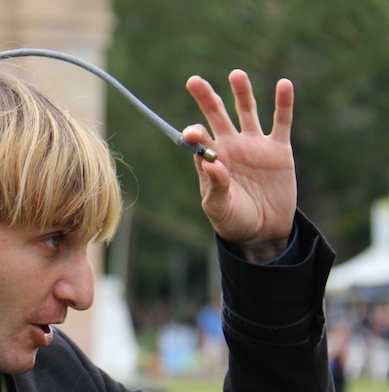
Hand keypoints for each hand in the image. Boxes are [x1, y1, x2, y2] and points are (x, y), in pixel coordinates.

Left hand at [183, 70, 296, 262]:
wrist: (262, 231)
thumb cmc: (233, 220)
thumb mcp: (218, 208)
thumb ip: (214, 186)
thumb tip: (211, 161)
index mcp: (211, 159)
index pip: (199, 138)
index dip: (195, 132)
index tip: (194, 133)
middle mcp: (230, 146)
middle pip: (216, 115)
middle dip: (205, 98)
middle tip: (193, 81)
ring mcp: (254, 145)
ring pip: (246, 111)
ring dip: (241, 92)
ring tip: (235, 74)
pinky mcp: (278, 149)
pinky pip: (281, 122)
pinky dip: (283, 103)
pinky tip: (284, 84)